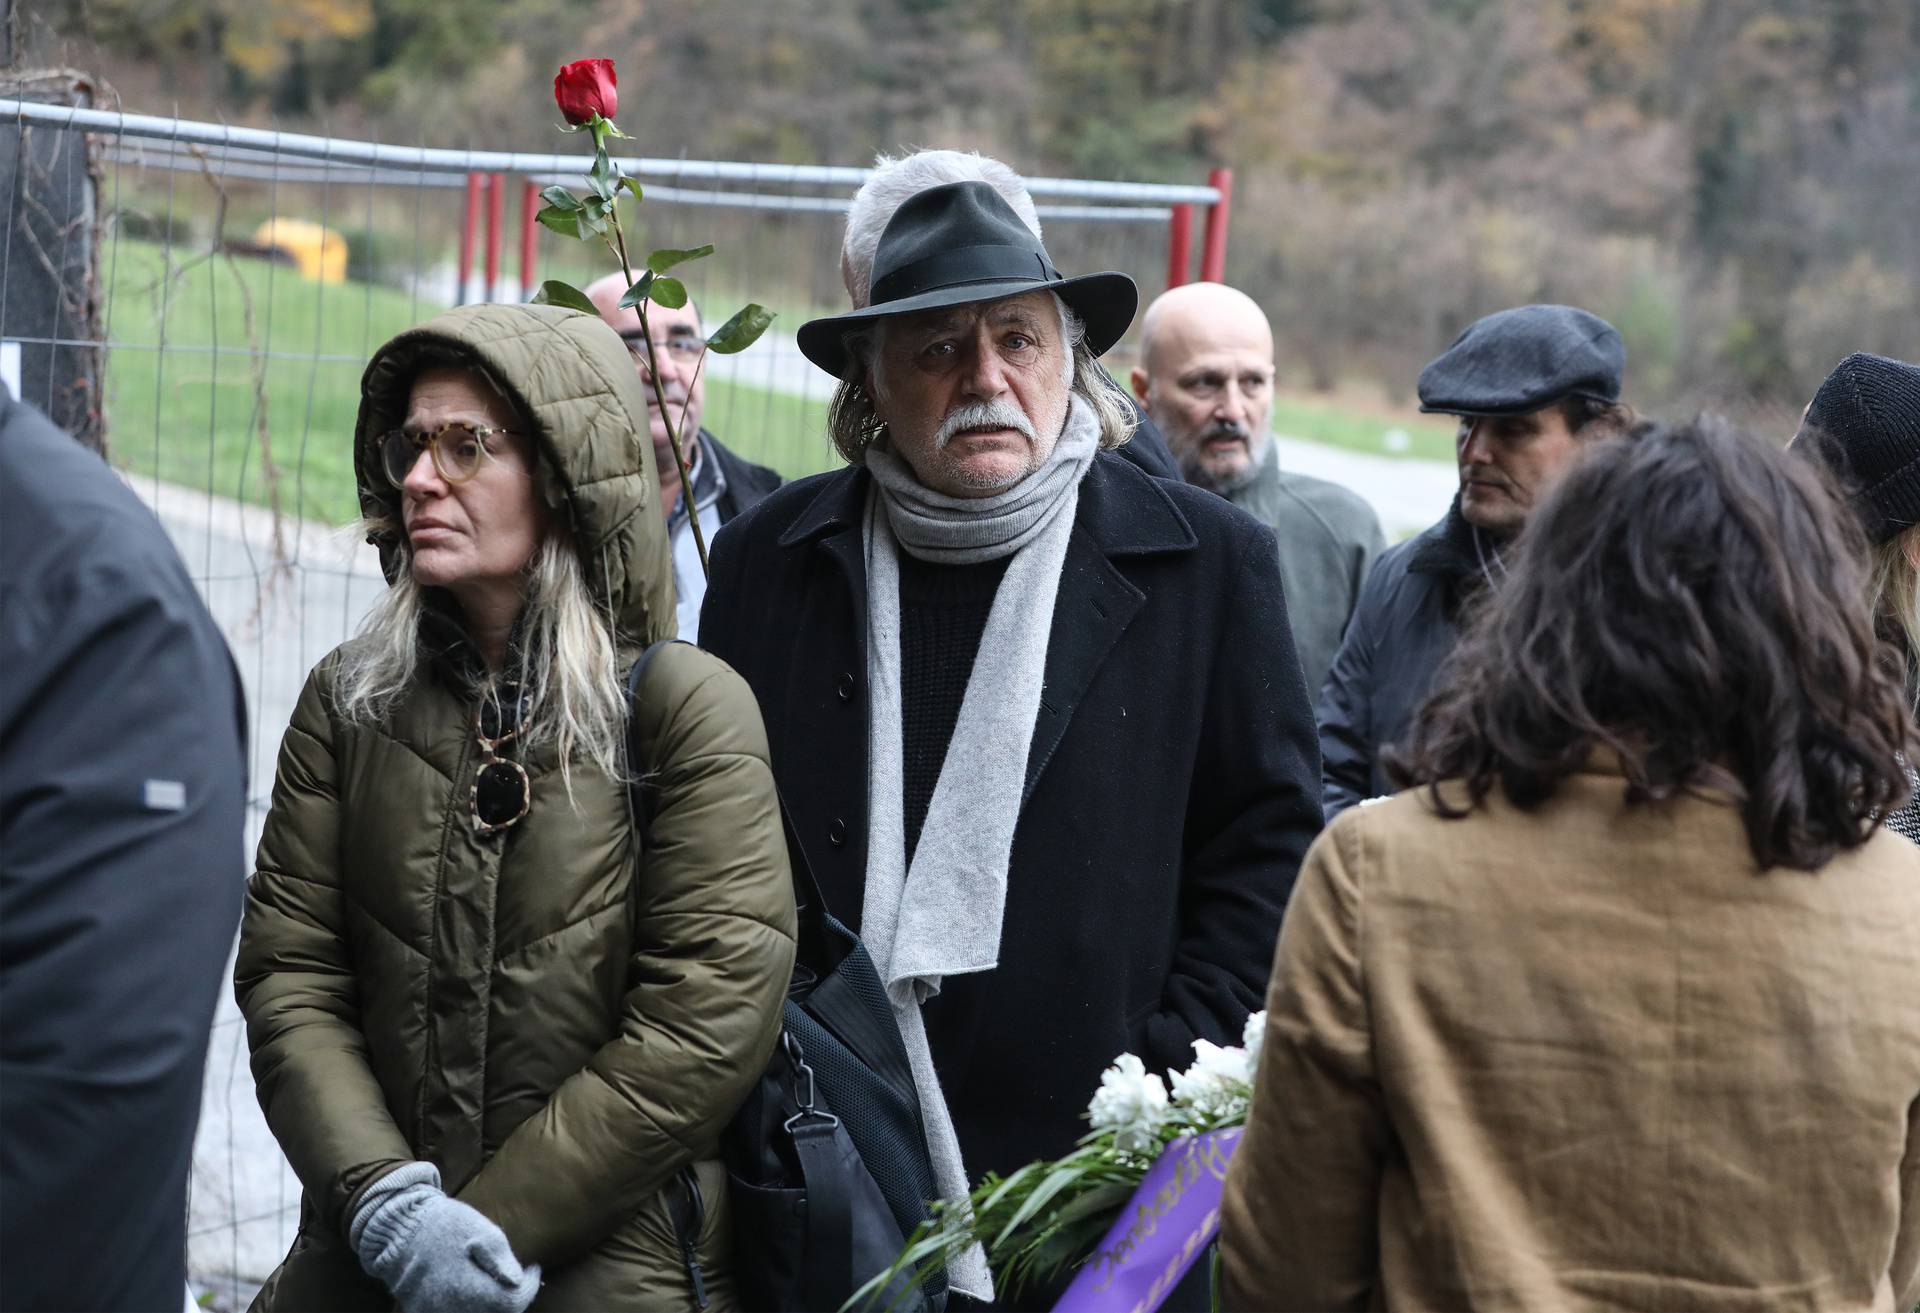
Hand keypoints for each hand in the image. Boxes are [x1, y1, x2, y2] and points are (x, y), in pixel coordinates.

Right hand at [349, 1163, 540, 1312]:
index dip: (530, 1287)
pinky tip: (467, 1289)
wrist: (398, 1227)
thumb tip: (517, 1281)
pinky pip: (450, 1312)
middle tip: (514, 1278)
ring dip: (488, 1304)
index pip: (515, 1303)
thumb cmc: (445, 1224)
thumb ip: (503, 1262)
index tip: (533, 1268)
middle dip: (509, 1299)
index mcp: (475, 1293)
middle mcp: (456, 1311)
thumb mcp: (484, 1232)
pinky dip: (464, 1306)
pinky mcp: (420, 1312)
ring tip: (492, 1282)